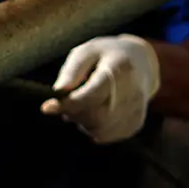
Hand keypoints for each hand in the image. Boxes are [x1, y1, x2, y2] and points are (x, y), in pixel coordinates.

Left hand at [41, 34, 160, 143]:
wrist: (141, 63)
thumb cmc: (106, 55)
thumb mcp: (86, 52)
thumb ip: (71, 71)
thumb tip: (59, 91)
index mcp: (119, 69)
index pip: (92, 95)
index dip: (68, 104)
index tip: (47, 107)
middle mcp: (133, 92)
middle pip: (96, 117)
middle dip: (74, 113)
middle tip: (67, 103)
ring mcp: (137, 110)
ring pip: (100, 129)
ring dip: (82, 122)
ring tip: (80, 105)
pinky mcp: (136, 123)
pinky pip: (107, 136)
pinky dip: (93, 129)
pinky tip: (92, 114)